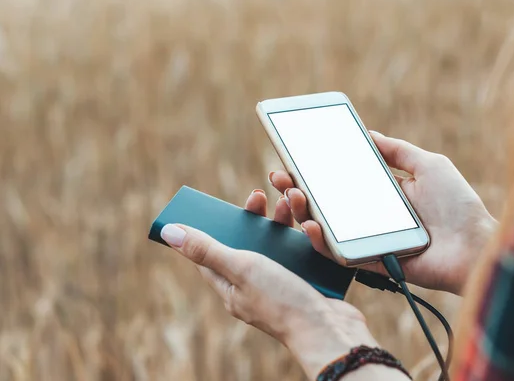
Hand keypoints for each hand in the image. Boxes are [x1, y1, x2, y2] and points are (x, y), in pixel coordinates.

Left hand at [159, 222, 383, 379]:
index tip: (217, 206)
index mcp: (233, 289)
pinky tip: (309, 227)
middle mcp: (255, 288)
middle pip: (248, 245)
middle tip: (259, 196)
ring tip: (291, 201)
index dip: (212, 229)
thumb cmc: (282, 302)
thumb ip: (207, 250)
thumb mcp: (241, 268)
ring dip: (282, 222)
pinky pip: (301, 254)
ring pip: (277, 246)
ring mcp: (283, 286)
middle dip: (254, 218)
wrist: (332, 330)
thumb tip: (169, 232)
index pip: (212, 255)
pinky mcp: (307, 283)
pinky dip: (304, 238)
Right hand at [264, 131, 496, 294]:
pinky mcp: (368, 262)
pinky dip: (320, 240)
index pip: (338, 182)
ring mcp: (366, 241)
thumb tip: (368, 134)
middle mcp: (368, 218)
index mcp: (380, 196)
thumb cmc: (458, 205)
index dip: (314, 171)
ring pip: (324, 228)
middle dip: (297, 190)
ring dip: (301, 211)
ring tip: (290, 194)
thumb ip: (397, 151)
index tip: (293, 158)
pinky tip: (310, 223)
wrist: (476, 246)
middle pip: (324, 204)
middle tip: (278, 176)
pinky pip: (337, 254)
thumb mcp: (429, 165)